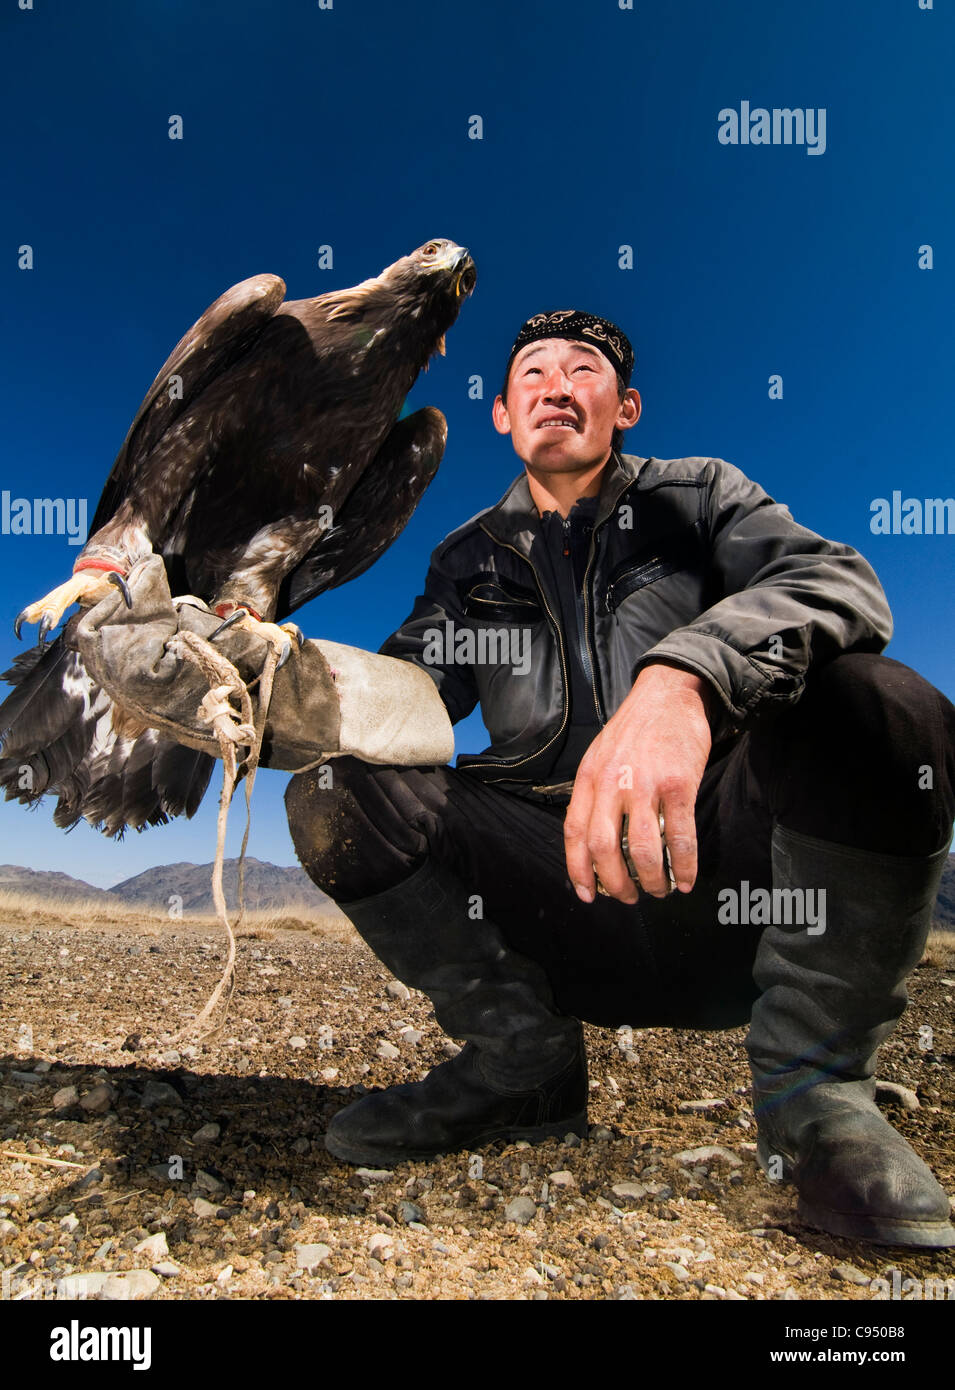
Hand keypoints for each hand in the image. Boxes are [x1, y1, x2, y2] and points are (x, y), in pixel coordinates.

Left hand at [563, 663, 713, 904]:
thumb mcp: (601, 755)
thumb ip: (595, 793)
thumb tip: (594, 842)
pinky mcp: (679, 784)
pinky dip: (683, 865)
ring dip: (651, 879)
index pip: (575, 832)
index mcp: (589, 777)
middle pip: (605, 847)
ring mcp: (646, 783)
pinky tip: (685, 880)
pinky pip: (680, 836)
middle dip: (615, 883)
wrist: (670, 692)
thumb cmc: (636, 729)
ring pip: (642, 848)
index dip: (578, 869)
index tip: (587, 894)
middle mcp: (612, 782)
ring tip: (659, 891)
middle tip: (629, 898)